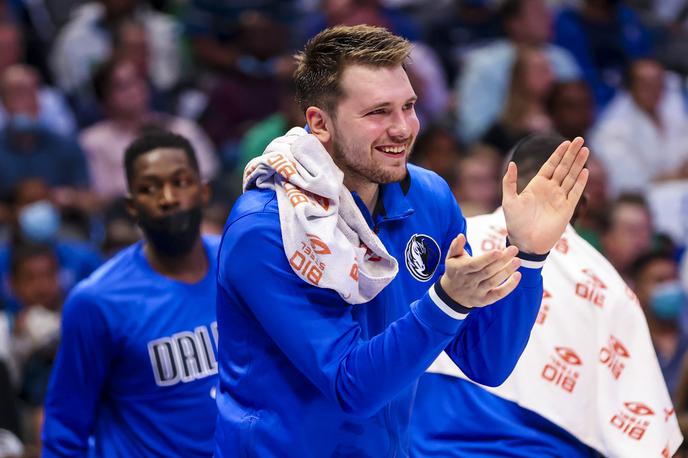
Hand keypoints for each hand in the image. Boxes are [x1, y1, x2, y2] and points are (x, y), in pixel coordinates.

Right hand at [440, 234, 521, 307]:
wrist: (451, 295)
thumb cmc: (455, 271)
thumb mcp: (451, 258)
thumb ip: (455, 246)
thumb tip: (461, 236)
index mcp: (461, 270)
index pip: (475, 264)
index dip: (487, 259)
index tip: (499, 251)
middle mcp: (469, 282)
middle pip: (487, 272)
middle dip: (502, 261)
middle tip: (514, 249)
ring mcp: (477, 292)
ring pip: (494, 282)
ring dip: (507, 271)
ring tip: (517, 260)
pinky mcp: (484, 300)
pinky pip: (499, 294)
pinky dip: (509, 286)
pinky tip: (517, 275)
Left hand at [502, 137, 588, 254]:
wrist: (525, 242)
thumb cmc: (515, 223)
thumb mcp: (509, 200)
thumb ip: (510, 182)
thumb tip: (511, 163)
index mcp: (537, 185)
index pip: (551, 165)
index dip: (558, 154)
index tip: (566, 142)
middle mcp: (550, 190)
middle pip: (564, 168)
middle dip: (572, 154)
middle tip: (580, 139)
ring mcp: (560, 199)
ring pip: (572, 177)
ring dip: (578, 164)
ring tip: (586, 150)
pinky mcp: (566, 210)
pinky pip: (575, 193)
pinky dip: (581, 183)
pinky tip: (585, 172)